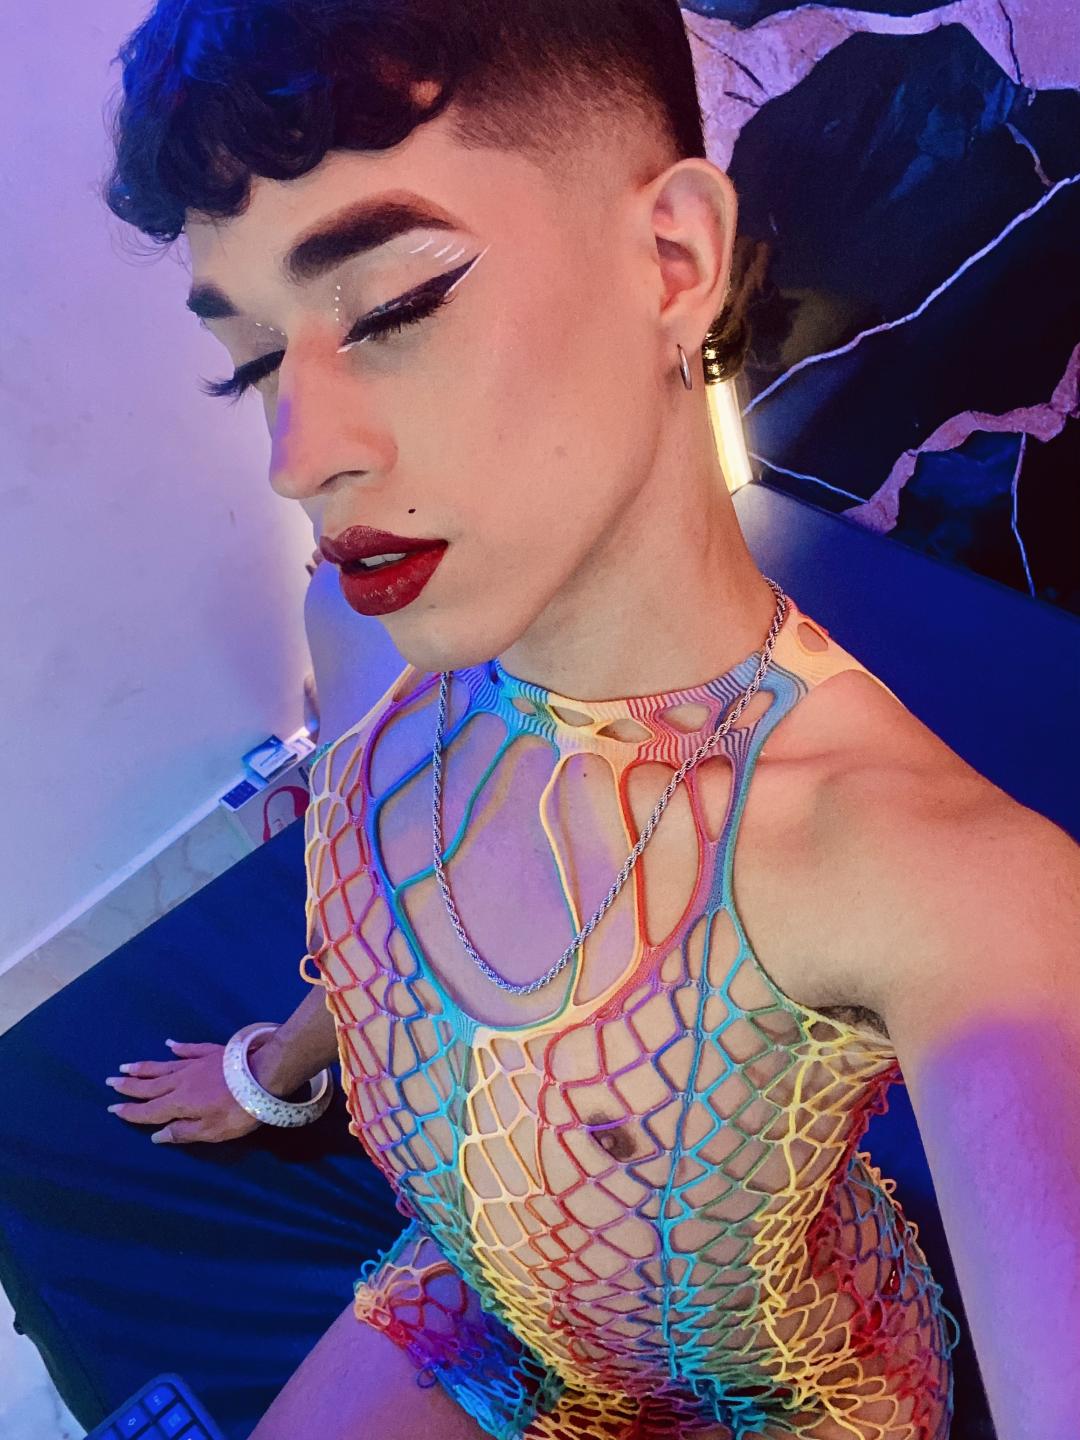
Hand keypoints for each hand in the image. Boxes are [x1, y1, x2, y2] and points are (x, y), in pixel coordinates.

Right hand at [105, 1024, 274, 1145]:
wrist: (264, 1074)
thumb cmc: (240, 1109)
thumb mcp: (212, 1131)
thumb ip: (184, 1132)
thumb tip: (157, 1135)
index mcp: (179, 1103)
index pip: (149, 1111)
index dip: (131, 1112)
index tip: (112, 1109)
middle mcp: (181, 1081)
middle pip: (150, 1085)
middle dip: (129, 1086)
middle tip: (110, 1081)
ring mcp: (196, 1063)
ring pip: (164, 1066)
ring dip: (144, 1067)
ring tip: (126, 1066)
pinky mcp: (211, 1052)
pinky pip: (189, 1049)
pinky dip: (178, 1047)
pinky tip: (169, 1045)